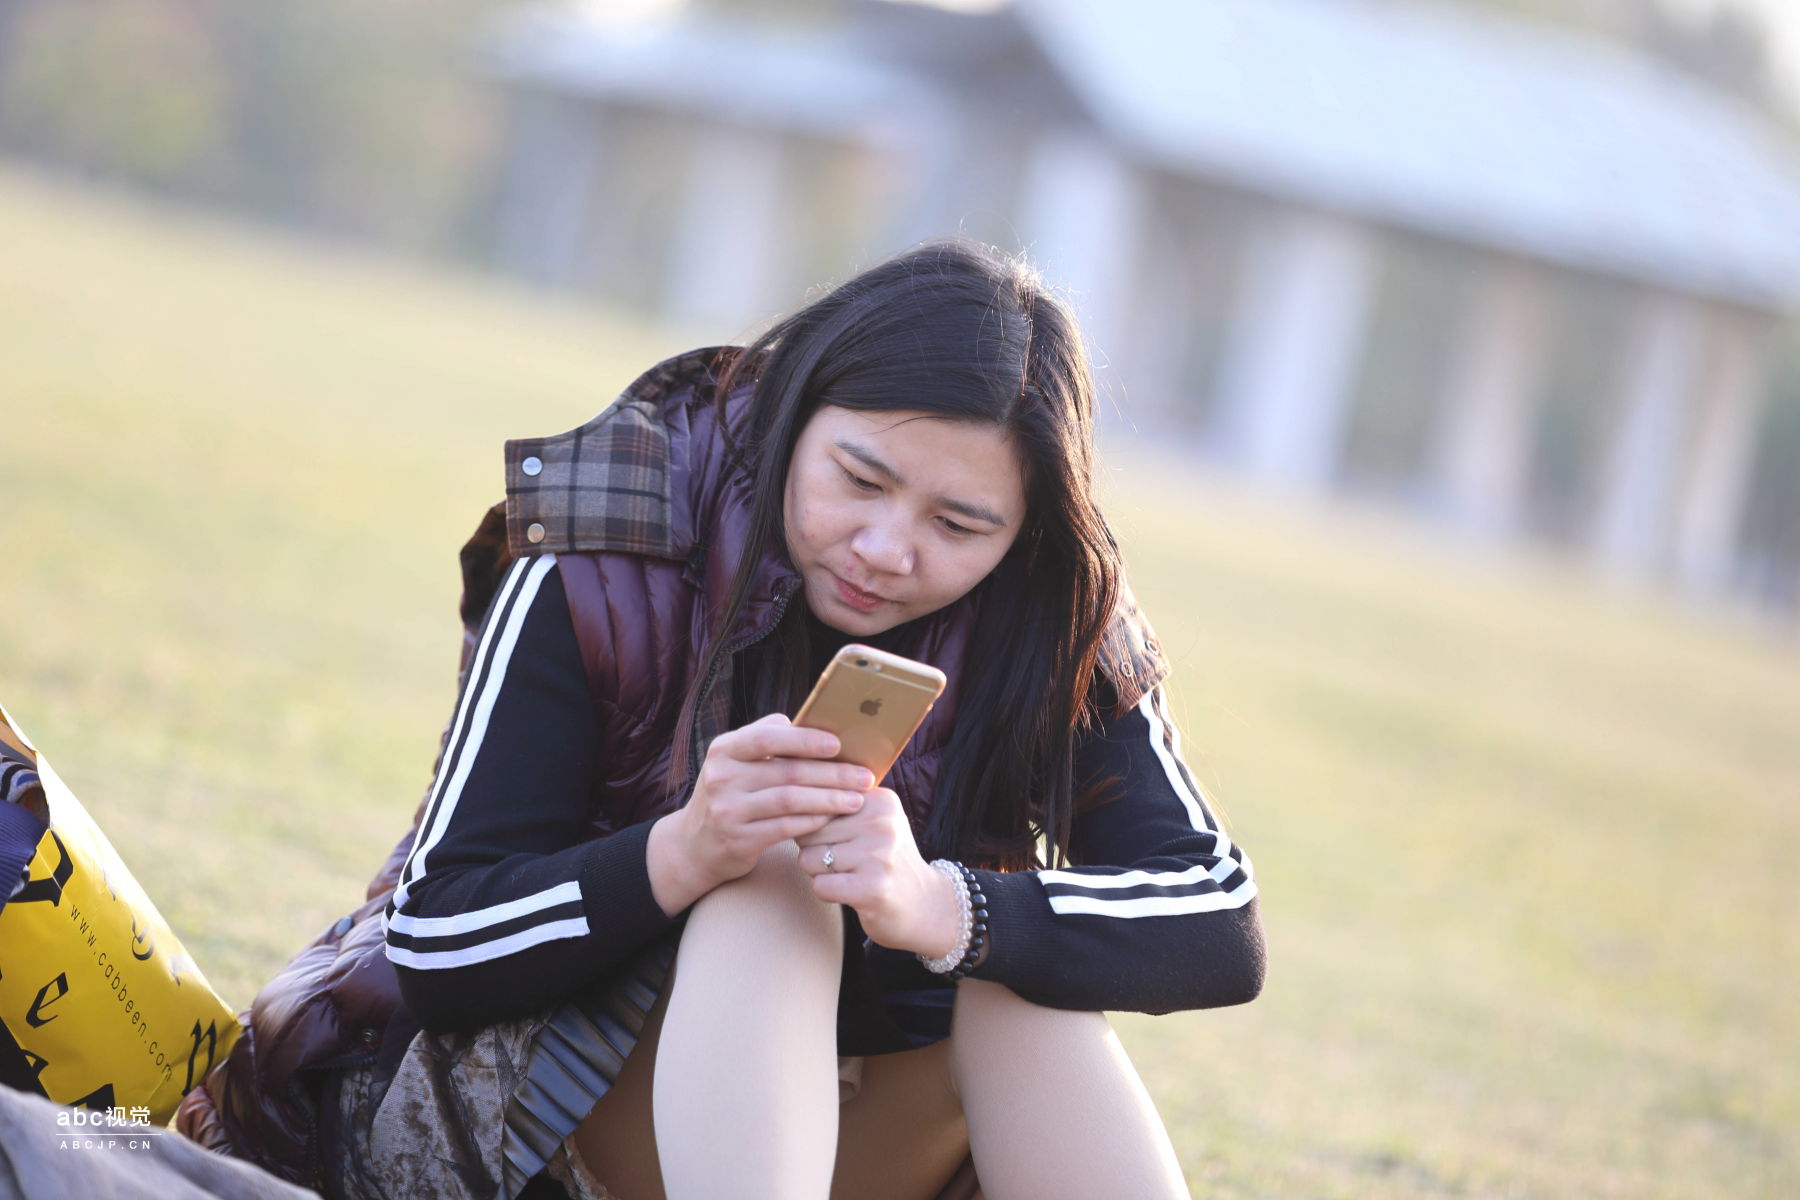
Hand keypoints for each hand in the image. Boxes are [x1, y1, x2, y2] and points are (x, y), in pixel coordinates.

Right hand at [647, 714, 873, 915]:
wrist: (694, 845)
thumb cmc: (730, 794)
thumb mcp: (735, 762)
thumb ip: (765, 740)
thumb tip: (808, 722)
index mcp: (724, 750)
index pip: (767, 737)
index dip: (805, 740)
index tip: (839, 744)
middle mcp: (722, 777)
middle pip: (787, 771)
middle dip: (832, 773)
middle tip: (864, 776)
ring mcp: (727, 810)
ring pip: (789, 800)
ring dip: (829, 799)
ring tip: (856, 799)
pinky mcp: (737, 840)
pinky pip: (785, 827)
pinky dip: (812, 821)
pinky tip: (831, 817)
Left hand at [795, 788, 963, 959]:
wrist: (925, 906)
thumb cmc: (886, 861)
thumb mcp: (874, 822)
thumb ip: (837, 807)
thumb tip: (788, 806)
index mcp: (880, 799)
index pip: (817, 802)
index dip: (816, 826)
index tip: (840, 839)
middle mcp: (881, 822)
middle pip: (809, 832)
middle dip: (816, 851)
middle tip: (847, 862)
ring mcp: (877, 856)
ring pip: (809, 859)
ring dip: (820, 873)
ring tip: (850, 876)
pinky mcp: (871, 888)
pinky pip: (820, 886)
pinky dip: (828, 893)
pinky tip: (851, 893)